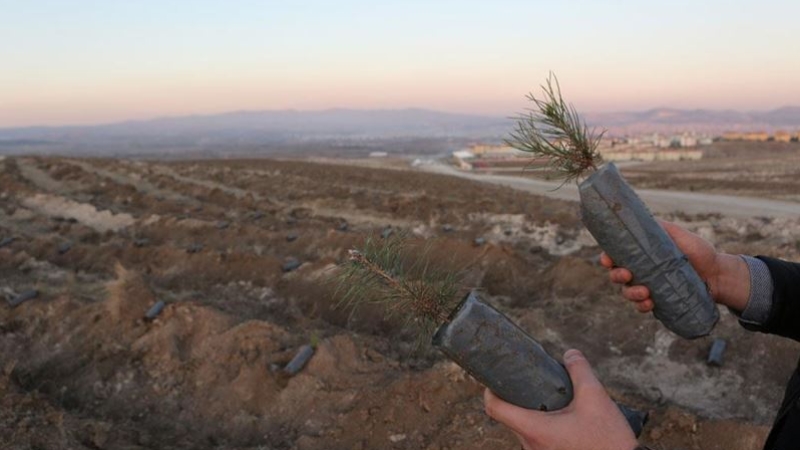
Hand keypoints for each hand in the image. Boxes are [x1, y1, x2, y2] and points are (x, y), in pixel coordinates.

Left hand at [484, 349, 637, 449]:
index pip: (494, 408)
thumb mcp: (596, 398)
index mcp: (534, 429)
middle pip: (510, 416)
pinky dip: (543, 425)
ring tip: (552, 399)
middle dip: (519, 397)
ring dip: (534, 412)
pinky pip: (537, 438)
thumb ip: (580, 371)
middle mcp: (530, 445)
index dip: (490, 389)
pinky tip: (562, 417)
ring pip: (524, 428)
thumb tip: (570, 353)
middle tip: (532, 381)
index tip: (496, 377)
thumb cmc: (607, 440)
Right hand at [599, 220, 748, 312]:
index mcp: (641, 254)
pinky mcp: (657, 301)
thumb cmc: (699, 252)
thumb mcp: (680, 235)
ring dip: (631, 293)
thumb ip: (662, 228)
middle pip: (616, 275)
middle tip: (627, 275)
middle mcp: (640, 270)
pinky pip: (642, 306)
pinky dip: (642, 306)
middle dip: (617, 276)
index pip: (616, 256)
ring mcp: (648, 286)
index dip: (607, 258)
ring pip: (627, 292)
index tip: (607, 260)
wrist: (718, 274)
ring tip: (645, 293)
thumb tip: (642, 218)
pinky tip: (649, 304)